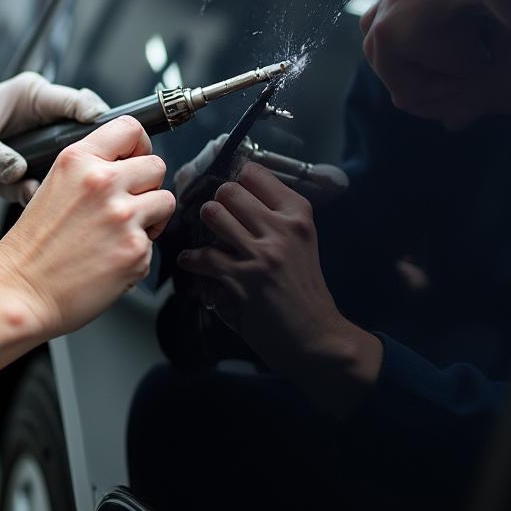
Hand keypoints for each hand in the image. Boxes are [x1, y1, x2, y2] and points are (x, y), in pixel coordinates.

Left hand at [0, 71, 108, 198]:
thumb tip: (16, 171)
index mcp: (30, 95)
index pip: (77, 102)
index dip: (96, 119)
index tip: (109, 139)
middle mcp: (35, 119)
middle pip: (79, 138)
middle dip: (83, 159)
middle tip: (90, 175)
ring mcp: (28, 149)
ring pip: (61, 167)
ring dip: (55, 182)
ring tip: (41, 191)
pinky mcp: (17, 173)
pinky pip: (37, 186)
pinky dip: (30, 196)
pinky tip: (19, 198)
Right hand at [0, 116, 175, 368]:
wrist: (20, 290)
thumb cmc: (32, 246)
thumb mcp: (54, 185)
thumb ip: (91, 169)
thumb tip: (128, 164)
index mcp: (78, 160)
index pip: (130, 128)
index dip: (139, 145)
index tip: (135, 158)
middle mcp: (103, 182)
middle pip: (156, 165)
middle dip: (146, 186)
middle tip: (125, 204)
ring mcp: (123, 216)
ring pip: (165, 201)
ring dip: (150, 217)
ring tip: (120, 233)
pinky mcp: (136, 250)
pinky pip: (155, 242)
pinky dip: (137, 252)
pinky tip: (109, 259)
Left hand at [177, 161, 379, 416]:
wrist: (318, 338)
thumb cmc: (304, 289)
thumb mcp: (301, 243)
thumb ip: (273, 216)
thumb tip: (230, 194)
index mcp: (298, 214)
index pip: (255, 173)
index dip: (235, 179)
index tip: (228, 192)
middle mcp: (283, 228)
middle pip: (229, 190)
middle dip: (217, 202)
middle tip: (216, 217)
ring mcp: (263, 254)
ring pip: (213, 214)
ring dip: (204, 226)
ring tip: (208, 237)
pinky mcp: (244, 280)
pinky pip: (203, 256)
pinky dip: (192, 259)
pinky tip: (193, 263)